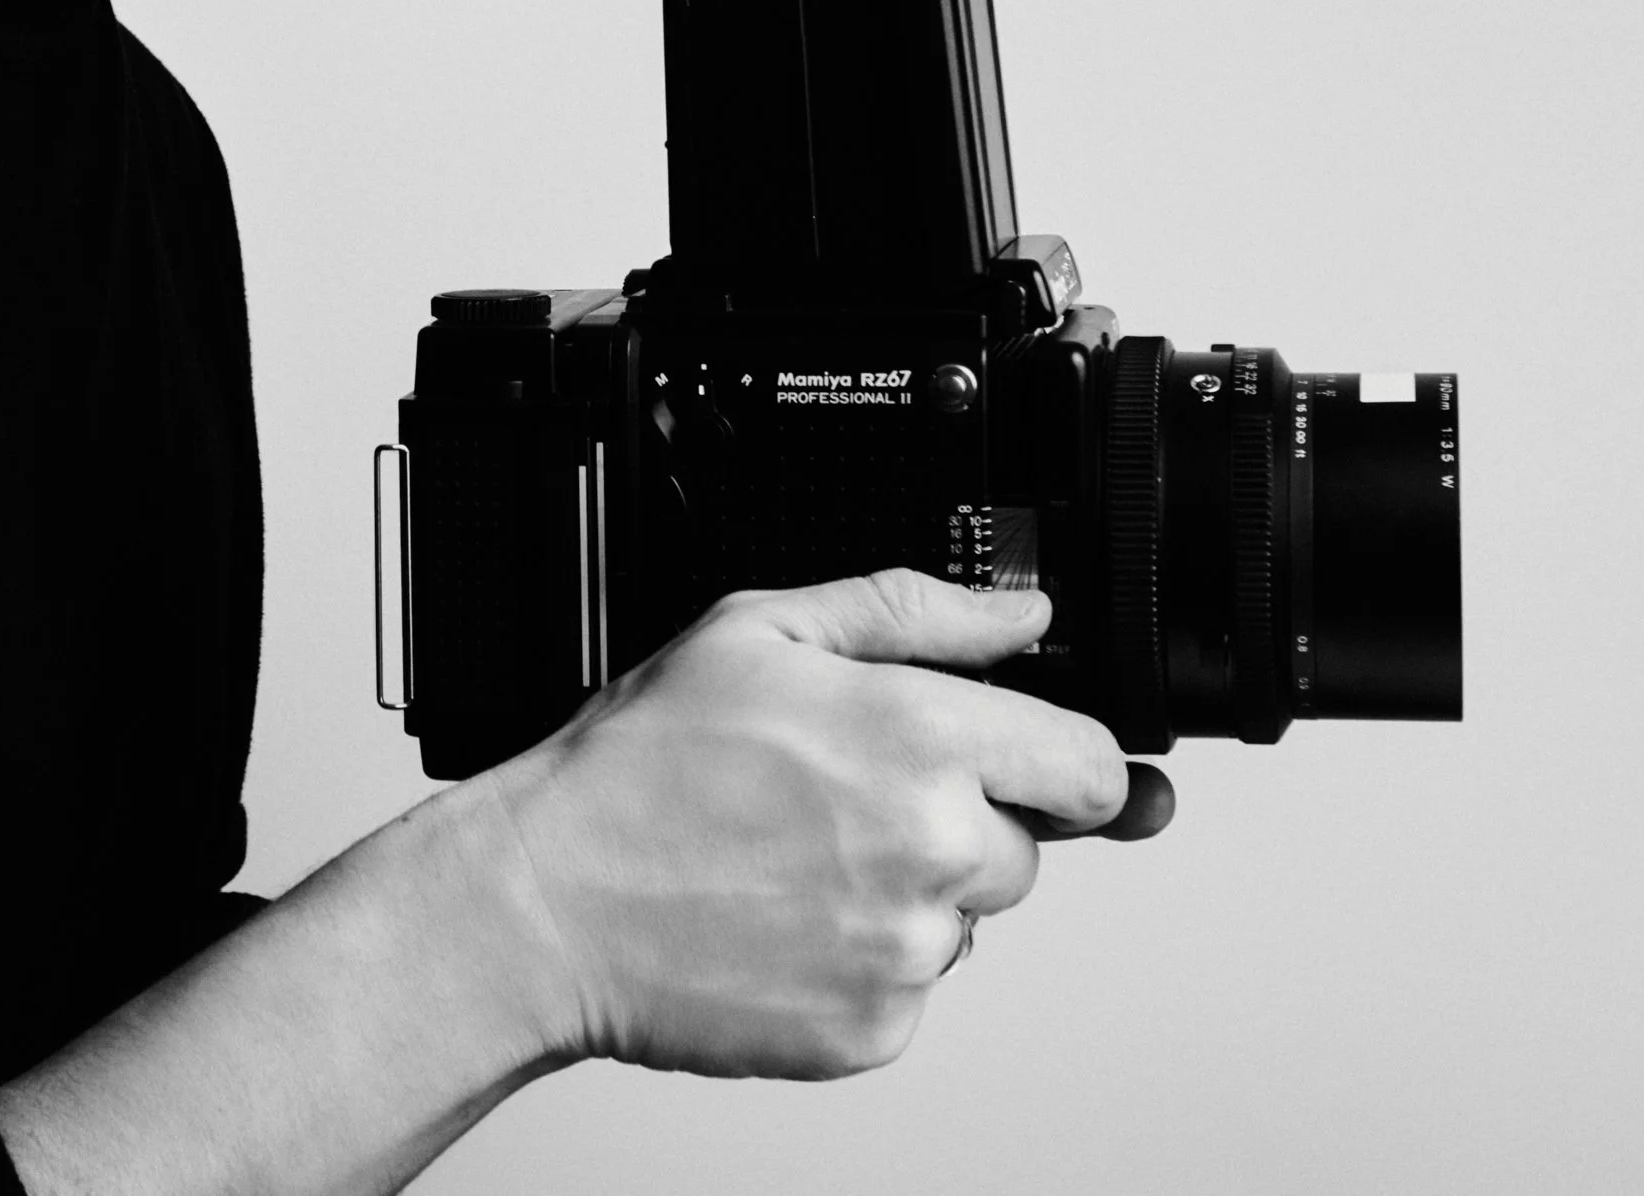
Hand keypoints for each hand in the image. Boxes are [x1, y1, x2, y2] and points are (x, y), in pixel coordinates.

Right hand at [484, 569, 1171, 1081]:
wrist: (552, 900)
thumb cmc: (644, 761)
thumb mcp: (766, 627)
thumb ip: (916, 612)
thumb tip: (1021, 617)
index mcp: (922, 738)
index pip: (1090, 766)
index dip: (1065, 756)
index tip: (1035, 759)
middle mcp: (934, 852)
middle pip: (1027, 844)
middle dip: (966, 816)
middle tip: (856, 794)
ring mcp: (908, 954)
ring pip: (969, 918)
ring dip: (917, 890)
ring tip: (805, 853)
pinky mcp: (874, 1031)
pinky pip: (913, 987)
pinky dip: (868, 957)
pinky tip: (790, 913)